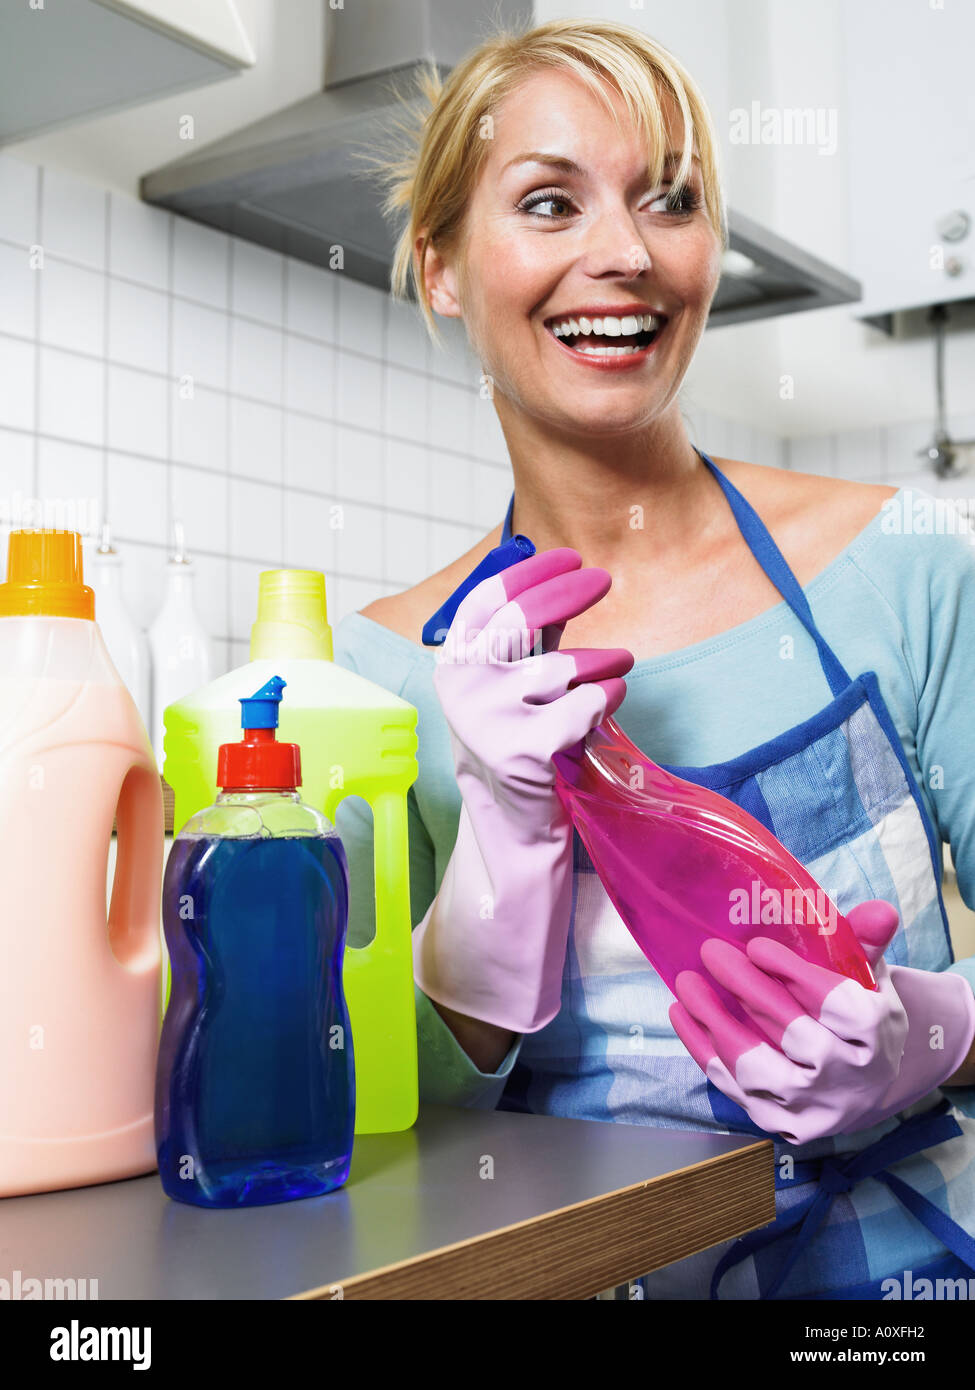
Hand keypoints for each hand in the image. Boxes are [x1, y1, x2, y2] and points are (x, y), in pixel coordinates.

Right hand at [412, 547, 632, 1033]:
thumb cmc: (522, 739)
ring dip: (604, 663)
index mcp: (454, 664)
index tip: (568, 555)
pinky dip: (609, 699)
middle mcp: (462, 688)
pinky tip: (607, 707)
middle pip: (523, 619)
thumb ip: (530, 633)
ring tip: (614, 670)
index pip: (487, 602)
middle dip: (570, 590)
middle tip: (602, 579)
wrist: (517, 824)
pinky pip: (588, 702)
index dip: (529, 573)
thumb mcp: (516, 681)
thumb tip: (557, 567)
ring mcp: (489, 720)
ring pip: (567, 666)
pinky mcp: (526, 749)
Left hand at [669, 900, 974, 1143]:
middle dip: (749, 990)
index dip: (795, 974)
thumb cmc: (855, 1013)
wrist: (862, 1082)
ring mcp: (815, 1110)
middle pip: (795, 1037)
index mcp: (879, 1037)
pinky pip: (733, 1089)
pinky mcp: (782, 1127)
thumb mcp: (869, 976)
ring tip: (688, 983)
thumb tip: (877, 911)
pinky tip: (682, 1014)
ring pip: (757, 1070)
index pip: (837, 1006)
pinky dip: (702, 1050)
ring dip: (715, 1022)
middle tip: (713, 952)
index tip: (757, 946)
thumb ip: (867, 942)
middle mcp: (851, 1081)